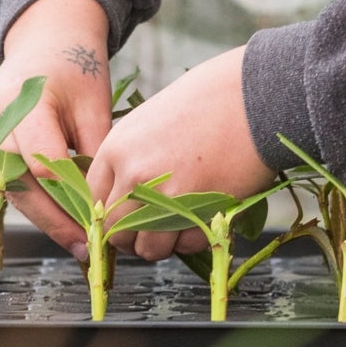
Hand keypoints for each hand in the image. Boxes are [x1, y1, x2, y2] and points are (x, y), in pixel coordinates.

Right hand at [0, 0, 118, 259]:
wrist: (45, 42)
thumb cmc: (75, 69)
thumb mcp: (95, 105)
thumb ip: (95, 153)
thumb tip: (101, 208)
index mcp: (21, 99)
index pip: (40, 162)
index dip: (70, 196)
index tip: (98, 221)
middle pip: (18, 182)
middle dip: (53, 219)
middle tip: (85, 247)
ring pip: (7, 187)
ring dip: (41, 215)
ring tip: (75, 240)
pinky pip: (3, 179)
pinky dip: (31, 200)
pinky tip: (58, 219)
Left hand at [89, 46, 273, 260]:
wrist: (251, 97)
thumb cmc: (203, 104)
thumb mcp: (147, 124)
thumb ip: (128, 161)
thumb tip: (118, 201)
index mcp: (116, 150)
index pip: (94, 203)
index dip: (110, 218)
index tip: (126, 220)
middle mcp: (134, 175)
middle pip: (116, 234)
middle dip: (134, 239)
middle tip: (154, 229)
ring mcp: (166, 196)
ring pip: (148, 249)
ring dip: (164, 244)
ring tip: (181, 221)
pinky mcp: (200, 211)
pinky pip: (186, 246)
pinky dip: (194, 239)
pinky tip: (204, 213)